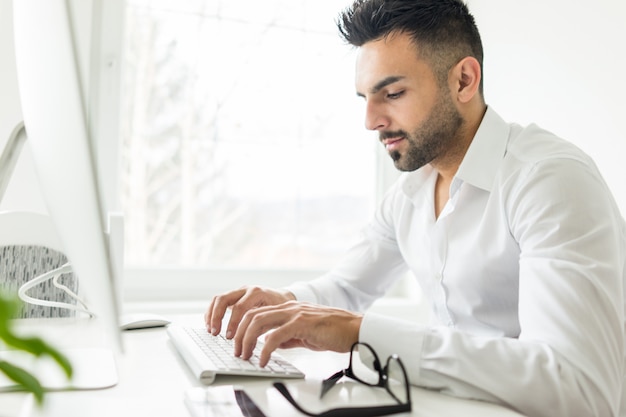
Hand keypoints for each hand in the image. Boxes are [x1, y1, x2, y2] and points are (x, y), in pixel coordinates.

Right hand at [204, 286, 294, 338]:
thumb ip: (268, 326)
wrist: (284, 297)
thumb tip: (262, 344)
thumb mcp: (278, 315)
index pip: (240, 307)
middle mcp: (246, 290)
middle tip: (215, 333)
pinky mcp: (235, 296)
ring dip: (212, 315)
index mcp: (257, 293)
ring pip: (218, 299)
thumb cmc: (282, 308)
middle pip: (224, 299)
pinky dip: (212, 312)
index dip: (233, 323)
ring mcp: (239, 292)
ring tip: (210, 330)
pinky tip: (211, 325)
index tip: (229, 337)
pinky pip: (219, 302)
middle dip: (217, 317)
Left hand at [233, 301, 362, 366]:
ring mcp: (295, 314)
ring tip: (245, 356)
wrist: (354, 329)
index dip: (243, 328)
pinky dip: (264, 349)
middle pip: (252, 315)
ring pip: (259, 322)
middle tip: (237, 352)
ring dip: (247, 341)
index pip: (257, 313)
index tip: (238, 344)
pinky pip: (275, 336)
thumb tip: (271, 344)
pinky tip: (263, 360)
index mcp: (288, 308)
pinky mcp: (302, 323)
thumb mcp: (304, 333)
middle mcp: (289, 308)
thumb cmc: (333, 332)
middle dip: (240, 334)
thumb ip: (287, 336)